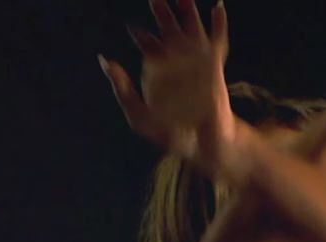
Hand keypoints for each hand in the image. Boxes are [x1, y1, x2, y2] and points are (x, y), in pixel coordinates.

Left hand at [99, 0, 235, 166]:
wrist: (203, 145)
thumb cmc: (170, 133)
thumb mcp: (139, 116)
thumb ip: (122, 90)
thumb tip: (106, 61)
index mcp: (156, 68)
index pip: (145, 40)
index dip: (139, 32)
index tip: (133, 29)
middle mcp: (175, 59)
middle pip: (167, 25)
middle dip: (161, 8)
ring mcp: (195, 60)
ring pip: (191, 27)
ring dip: (187, 9)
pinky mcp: (214, 67)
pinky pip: (217, 41)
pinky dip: (219, 24)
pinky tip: (217, 8)